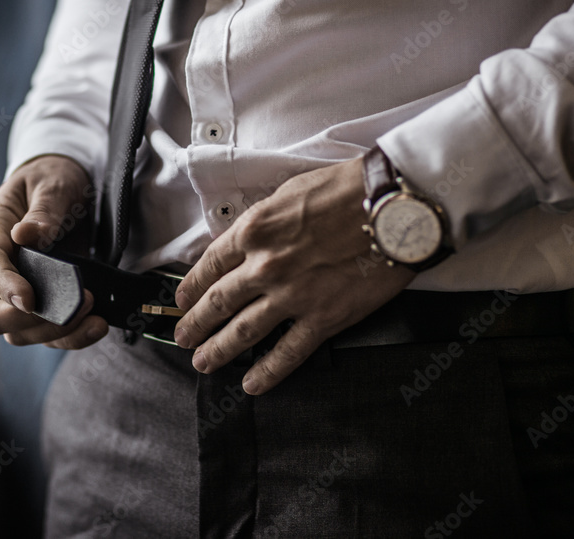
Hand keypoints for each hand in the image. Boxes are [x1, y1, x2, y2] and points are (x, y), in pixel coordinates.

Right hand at [0, 155, 107, 348]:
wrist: (68, 185)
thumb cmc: (53, 178)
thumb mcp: (53, 183)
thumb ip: (44, 210)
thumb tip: (26, 235)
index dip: (5, 286)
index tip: (30, 299)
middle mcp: (0, 268)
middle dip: (28, 321)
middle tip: (75, 307)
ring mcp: (20, 289)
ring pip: (20, 332)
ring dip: (56, 332)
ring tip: (94, 317)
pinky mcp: (45, 301)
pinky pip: (49, 332)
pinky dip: (72, 336)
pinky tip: (98, 325)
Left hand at [172, 157, 414, 394]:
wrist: (391, 206)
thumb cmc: (345, 191)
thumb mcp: (287, 194)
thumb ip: (262, 223)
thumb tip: (246, 240)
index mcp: (252, 232)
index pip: (209, 266)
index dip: (190, 287)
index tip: (182, 300)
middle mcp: (264, 267)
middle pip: (218, 302)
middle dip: (195, 323)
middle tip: (183, 336)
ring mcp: (292, 296)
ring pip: (242, 332)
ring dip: (218, 350)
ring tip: (204, 362)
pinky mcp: (323, 318)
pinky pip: (288, 352)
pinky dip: (267, 371)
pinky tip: (252, 383)